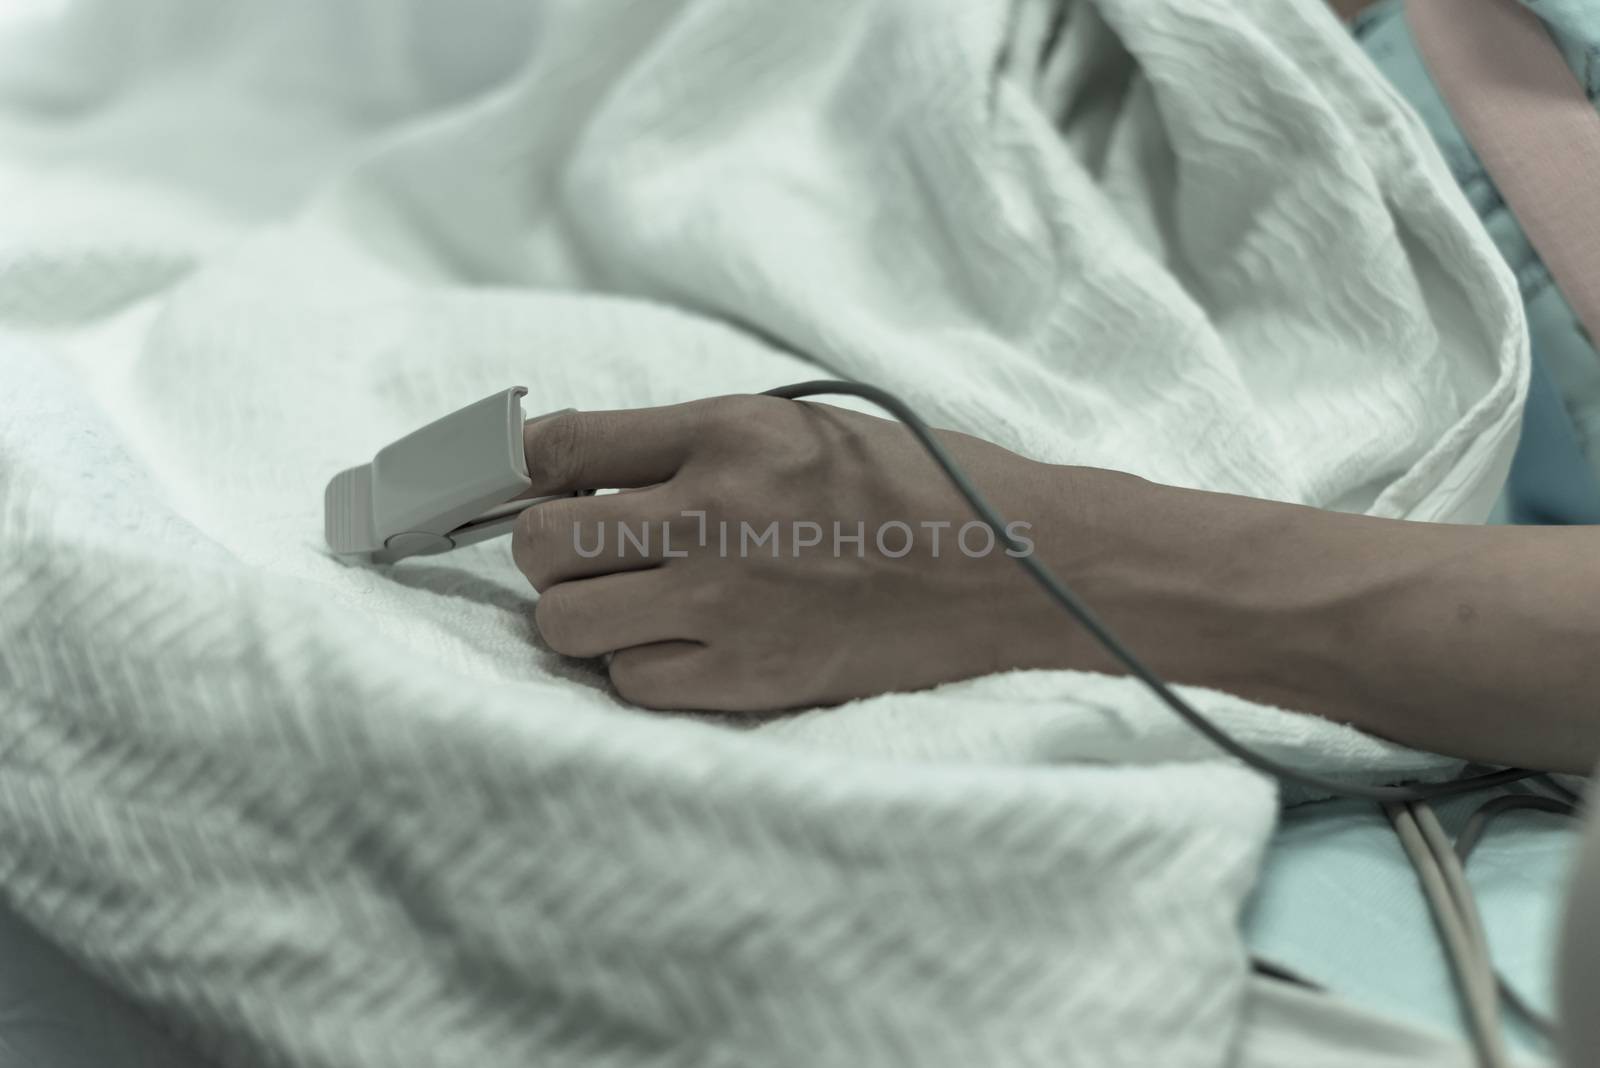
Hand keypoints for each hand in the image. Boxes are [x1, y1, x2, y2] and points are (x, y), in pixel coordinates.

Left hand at [511, 395, 1097, 711]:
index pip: (561, 444)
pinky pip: (629, 684)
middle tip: (590, 552)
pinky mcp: (750, 679)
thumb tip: (583, 471)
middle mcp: (714, 513)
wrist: (1014, 567)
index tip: (518, 485)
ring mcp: (727, 603)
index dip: (517, 469)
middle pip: (542, 543)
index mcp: (730, 431)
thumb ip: (692, 443)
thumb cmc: (916, 484)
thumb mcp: (801, 427)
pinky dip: (638, 668)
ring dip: (581, 614)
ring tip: (630, 603)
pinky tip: (683, 645)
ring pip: (566, 624)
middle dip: (548, 548)